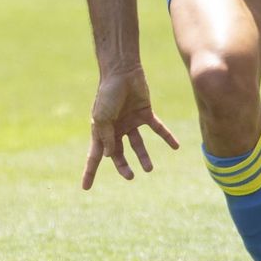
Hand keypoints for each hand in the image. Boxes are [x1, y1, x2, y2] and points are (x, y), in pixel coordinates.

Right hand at [82, 66, 179, 189]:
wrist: (122, 72)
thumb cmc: (108, 94)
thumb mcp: (103, 118)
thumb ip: (107, 137)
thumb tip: (110, 156)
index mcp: (101, 130)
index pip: (95, 156)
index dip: (90, 172)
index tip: (85, 188)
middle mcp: (115, 128)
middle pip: (118, 153)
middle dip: (123, 166)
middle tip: (130, 176)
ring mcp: (130, 121)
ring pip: (138, 144)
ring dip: (144, 156)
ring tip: (149, 169)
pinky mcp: (145, 113)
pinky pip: (157, 128)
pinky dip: (167, 137)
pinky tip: (175, 147)